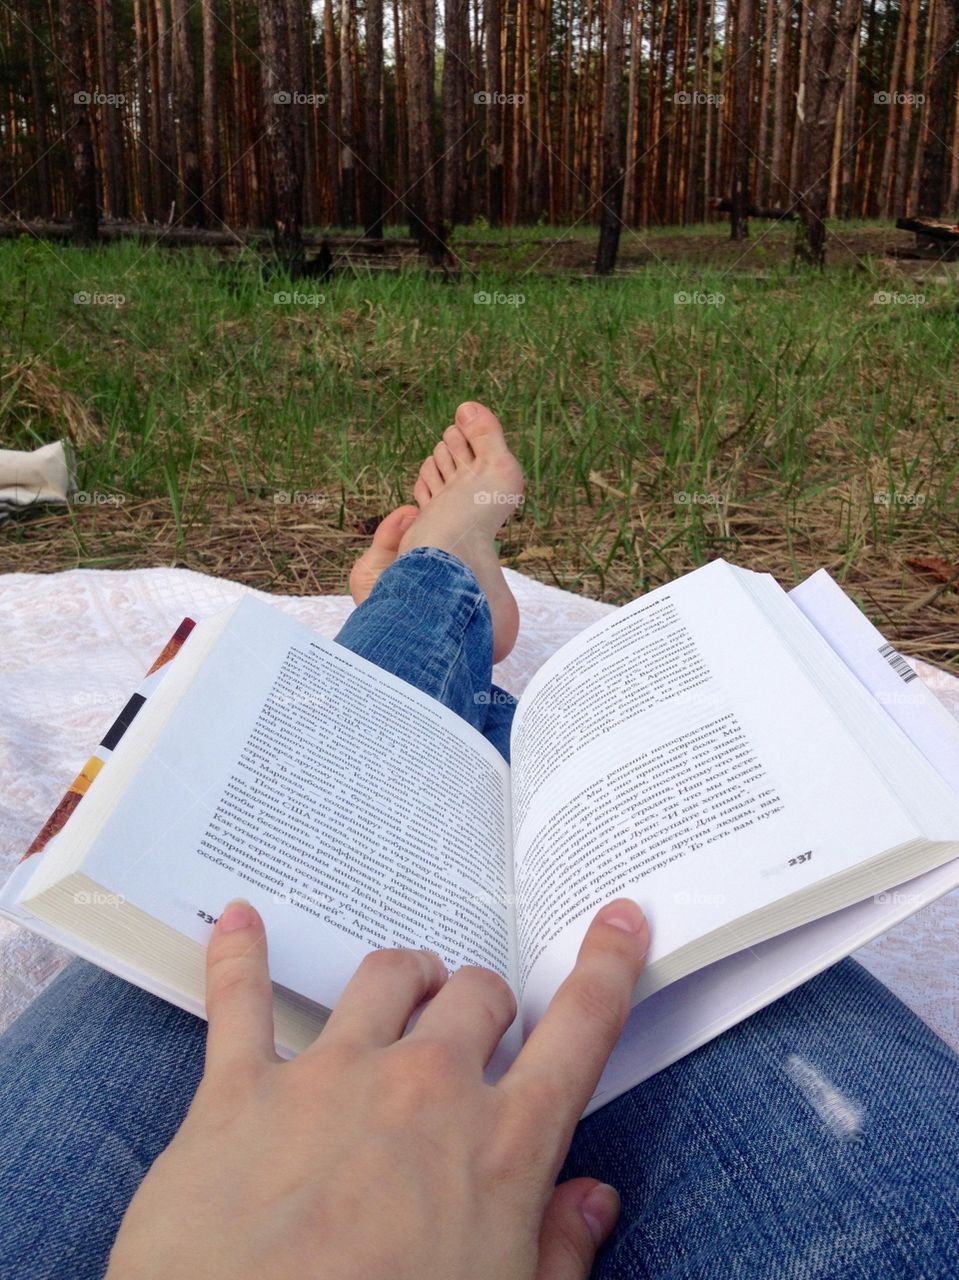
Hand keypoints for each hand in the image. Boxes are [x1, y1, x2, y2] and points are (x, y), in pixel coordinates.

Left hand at [106, 897, 649, 1279]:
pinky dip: (240, 954)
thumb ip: (560, 1254)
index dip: (606, 967)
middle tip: (478, 1024)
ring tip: (405, 984)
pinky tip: (238, 920)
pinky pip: (239, 998)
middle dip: (485, 1001)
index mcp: (500, 1146)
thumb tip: (592, 1202)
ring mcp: (331, 1078)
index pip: (579, 1031)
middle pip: (476, 994)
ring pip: (383, 978)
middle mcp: (424, 1088)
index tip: (618, 924)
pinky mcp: (241, 1090)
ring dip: (405, 974)